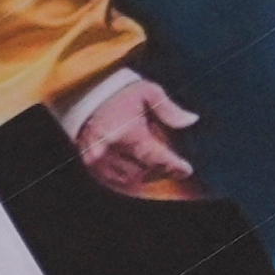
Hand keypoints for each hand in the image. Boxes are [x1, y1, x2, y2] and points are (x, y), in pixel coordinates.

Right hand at [58, 66, 201, 195]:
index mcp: (125, 133)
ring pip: (131, 179)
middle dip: (159, 167)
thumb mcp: (147, 92)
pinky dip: (127, 175)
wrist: (83, 94)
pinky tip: (134, 164)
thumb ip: (169, 109)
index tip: (186, 170)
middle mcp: (109, 150)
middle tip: (167, 159)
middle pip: (145, 171)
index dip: (174, 167)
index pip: (156, 158)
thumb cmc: (118, 93)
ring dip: (144, 173)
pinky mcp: (89, 165)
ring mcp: (97, 160)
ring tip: (148, 158)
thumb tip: (191, 120)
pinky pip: (114, 181)